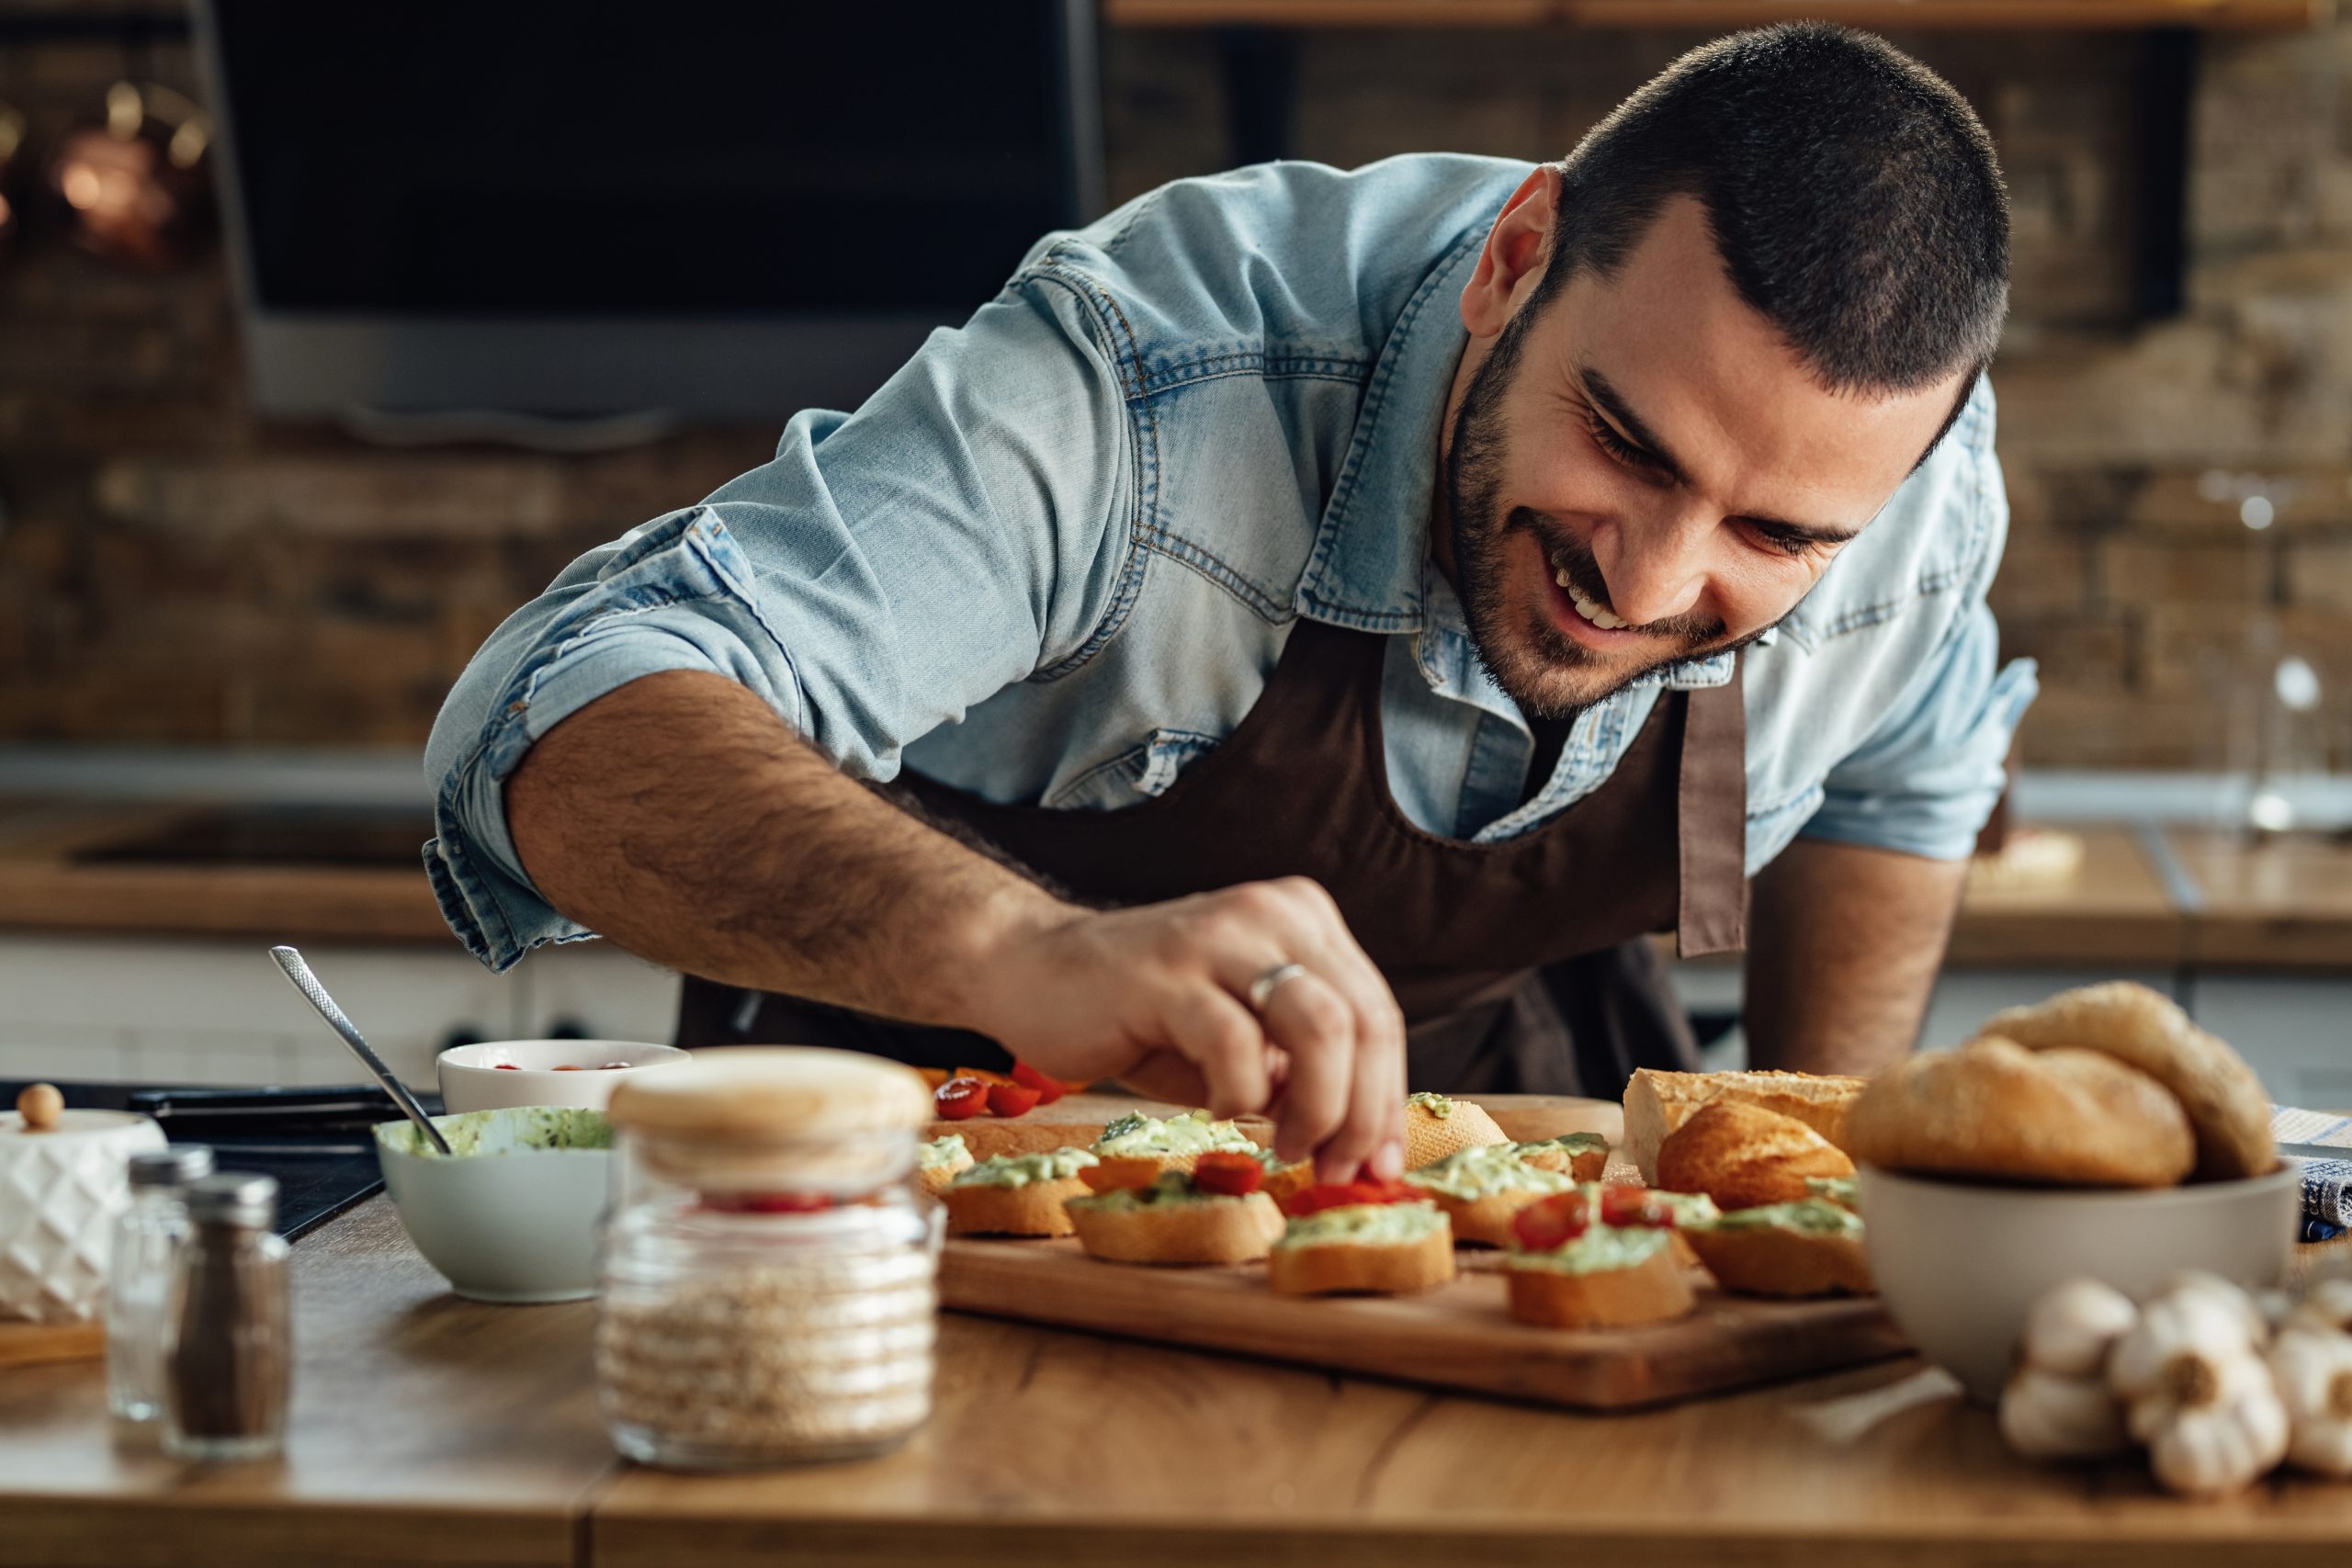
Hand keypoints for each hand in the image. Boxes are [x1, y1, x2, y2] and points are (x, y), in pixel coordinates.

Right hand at [962, 877, 1407, 1180]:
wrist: (1030, 971)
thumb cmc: (1143, 1017)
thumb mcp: (1241, 1041)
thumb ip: (1301, 1073)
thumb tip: (1363, 1145)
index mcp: (1301, 919)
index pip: (1377, 1012)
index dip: (1387, 1097)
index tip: (1378, 1164)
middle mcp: (1271, 914)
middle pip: (1363, 1020)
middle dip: (1364, 1113)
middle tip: (1336, 1169)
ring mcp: (1219, 937)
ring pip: (1321, 1025)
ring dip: (1320, 1107)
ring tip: (1287, 1147)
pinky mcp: (1166, 972)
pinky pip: (1238, 1044)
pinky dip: (1243, 1096)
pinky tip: (1221, 1110)